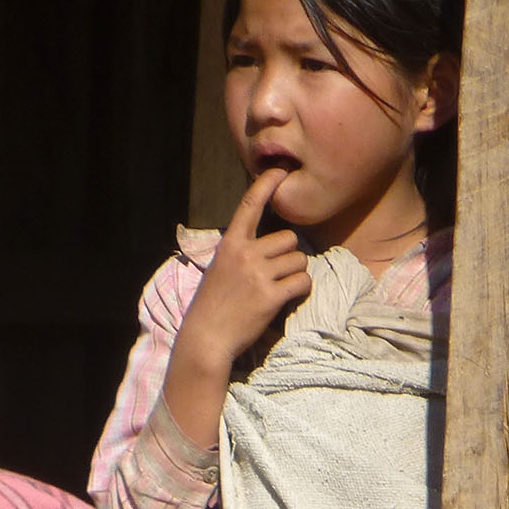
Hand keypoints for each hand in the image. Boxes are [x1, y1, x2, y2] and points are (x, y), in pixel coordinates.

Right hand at [176, 168, 310, 375]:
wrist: (206, 338)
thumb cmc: (212, 305)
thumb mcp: (219, 269)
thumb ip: (240, 252)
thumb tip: (269, 245)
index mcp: (229, 244)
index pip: (249, 205)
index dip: (266, 184)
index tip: (280, 170)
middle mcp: (244, 254)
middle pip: (289, 239)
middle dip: (289, 255)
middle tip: (277, 274)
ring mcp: (258, 275)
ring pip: (299, 260)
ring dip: (296, 273)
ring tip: (279, 288)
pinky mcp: (271, 296)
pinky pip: (302, 282)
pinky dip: (300, 290)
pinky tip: (287, 298)